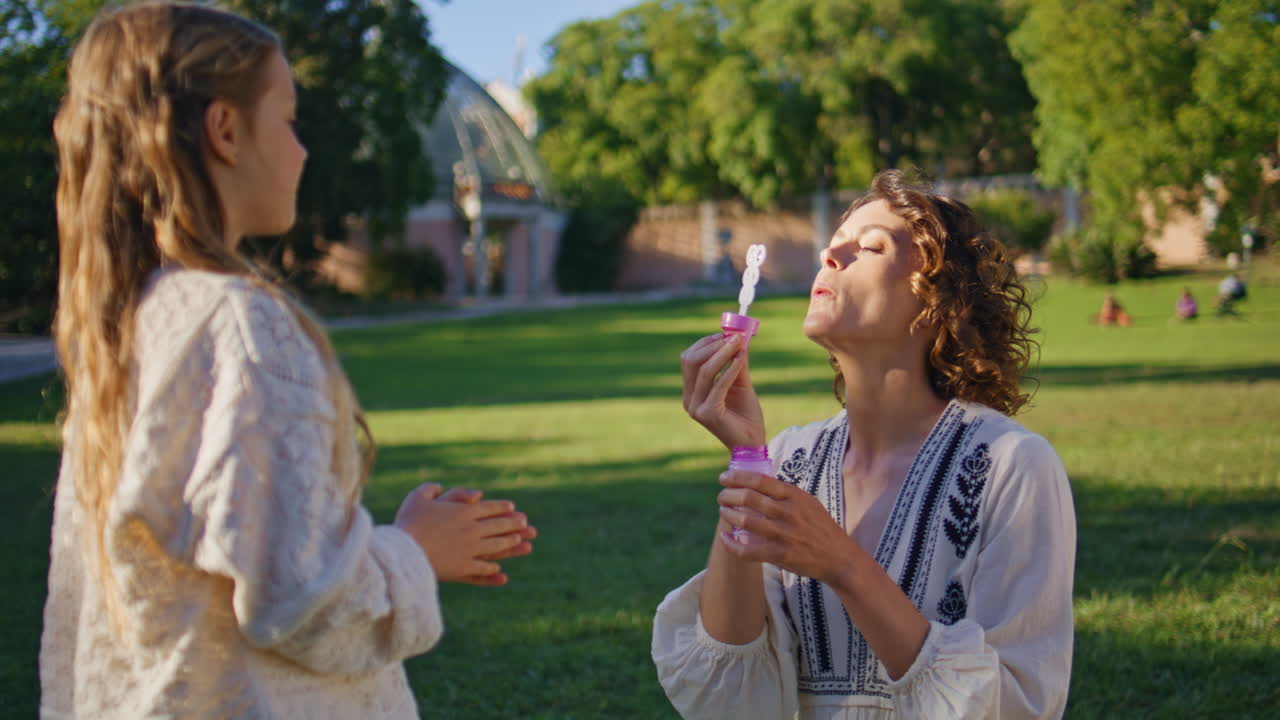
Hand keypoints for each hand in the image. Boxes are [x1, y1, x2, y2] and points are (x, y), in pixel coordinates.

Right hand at [394, 483, 534, 585]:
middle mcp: (472, 529)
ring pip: (495, 546)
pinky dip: (491, 567)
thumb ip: (429, 489)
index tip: (512, 508)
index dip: (501, 508)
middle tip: (524, 523)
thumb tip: (437, 486)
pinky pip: (482, 567)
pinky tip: (498, 568)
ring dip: (508, 543)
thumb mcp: (416, 498)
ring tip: (519, 542)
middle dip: (512, 524)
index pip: (488, 508)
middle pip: (497, 526)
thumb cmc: (408, 522)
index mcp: (463, 512)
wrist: (404, 551)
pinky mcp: (464, 568)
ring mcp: (470, 549)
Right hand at [680, 333, 765, 448]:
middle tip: (734, 336)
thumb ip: (736, 363)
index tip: (726, 333)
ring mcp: (696, 408)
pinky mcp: (709, 413)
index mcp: (691, 392)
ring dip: (723, 352)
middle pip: (690, 361)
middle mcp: (689, 399)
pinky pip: (719, 384)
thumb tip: (738, 337)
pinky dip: (731, 368)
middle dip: (712, 345)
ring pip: (704, 370)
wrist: (752, 443)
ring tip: (740, 343)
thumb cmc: (745, 415)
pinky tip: (742, 359)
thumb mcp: (741, 383)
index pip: (689, 359)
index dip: (706, 343)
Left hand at [714, 471, 856, 587]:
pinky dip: (732, 544)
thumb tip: (757, 483)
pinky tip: (725, 538)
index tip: (724, 478)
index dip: (737, 477)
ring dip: (728, 516)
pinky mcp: (781, 555)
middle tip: (721, 497)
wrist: (839, 558)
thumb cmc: (821, 528)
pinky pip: (748, 550)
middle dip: (728, 495)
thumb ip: (786, 493)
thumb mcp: (808, 502)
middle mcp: (789, 512)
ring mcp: (784, 534)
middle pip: (748, 498)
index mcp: (795, 496)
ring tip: (723, 512)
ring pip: (745, 521)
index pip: (759, 480)